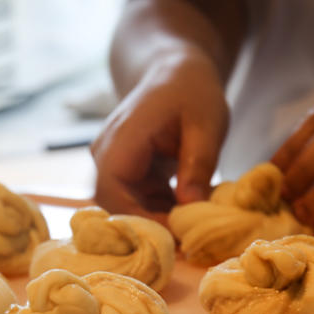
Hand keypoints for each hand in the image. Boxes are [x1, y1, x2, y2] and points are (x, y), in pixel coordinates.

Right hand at [91, 49, 226, 223]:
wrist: (174, 72)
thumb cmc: (192, 91)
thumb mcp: (207, 123)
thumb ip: (199, 163)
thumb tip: (190, 207)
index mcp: (121, 138)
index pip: (112, 189)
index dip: (138, 217)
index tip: (174, 233)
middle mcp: (106, 153)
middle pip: (114, 205)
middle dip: (149, 226)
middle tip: (188, 240)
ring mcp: (113, 165)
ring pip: (125, 208)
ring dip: (157, 221)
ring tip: (192, 229)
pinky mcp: (125, 175)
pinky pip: (135, 203)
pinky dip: (160, 212)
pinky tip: (187, 213)